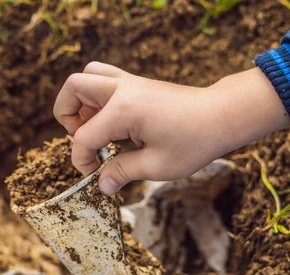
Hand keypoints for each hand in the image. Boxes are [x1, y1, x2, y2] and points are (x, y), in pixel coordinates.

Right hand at [53, 62, 289, 194]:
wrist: (223, 115)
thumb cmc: (195, 141)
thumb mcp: (157, 166)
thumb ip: (123, 172)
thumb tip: (102, 185)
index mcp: (124, 110)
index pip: (83, 136)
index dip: (82, 161)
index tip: (95, 175)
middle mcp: (122, 89)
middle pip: (73, 87)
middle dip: (66, 116)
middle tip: (84, 139)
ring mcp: (130, 82)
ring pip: (87, 75)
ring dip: (81, 101)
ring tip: (94, 126)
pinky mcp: (137, 83)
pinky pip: (104, 78)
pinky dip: (96, 97)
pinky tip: (112, 121)